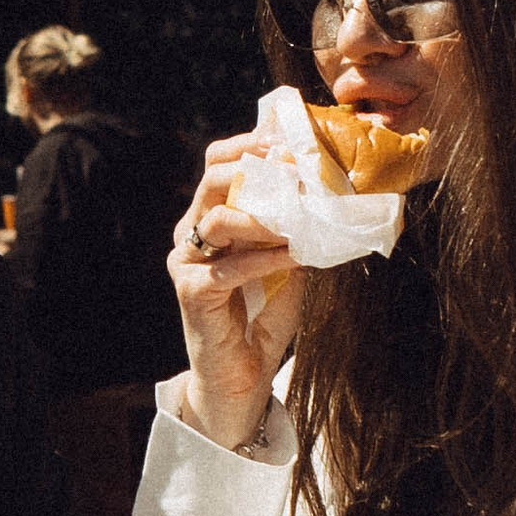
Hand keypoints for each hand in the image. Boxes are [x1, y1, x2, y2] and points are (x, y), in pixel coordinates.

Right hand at [171, 134, 299, 454]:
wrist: (241, 378)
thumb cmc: (263, 317)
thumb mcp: (286, 262)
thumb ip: (294, 228)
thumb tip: (328, 192)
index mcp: (210, 218)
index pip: (219, 164)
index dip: (248, 144)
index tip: (286, 138)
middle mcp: (191, 234)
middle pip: (212, 180)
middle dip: (256, 169)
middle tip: (297, 171)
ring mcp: (186, 263)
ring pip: (216, 221)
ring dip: (263, 217)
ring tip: (299, 221)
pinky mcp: (191, 293)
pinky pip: (227, 266)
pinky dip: (264, 258)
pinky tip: (292, 257)